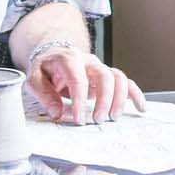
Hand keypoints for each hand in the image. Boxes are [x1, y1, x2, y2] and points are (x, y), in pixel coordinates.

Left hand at [27, 47, 147, 123]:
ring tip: (113, 117)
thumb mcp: (34, 79)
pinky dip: (135, 94)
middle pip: (105, 76)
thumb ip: (44, 95)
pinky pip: (126, 82)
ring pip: (118, 78)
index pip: (78, 79)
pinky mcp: (107, 76)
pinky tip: (140, 108)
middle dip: (104, 100)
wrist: (53, 54)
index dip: (80, 101)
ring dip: (120, 98)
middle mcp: (88, 61)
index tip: (78, 120)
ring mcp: (100, 68)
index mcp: (68, 59)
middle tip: (98, 119)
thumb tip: (58, 113)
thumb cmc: (45, 68)